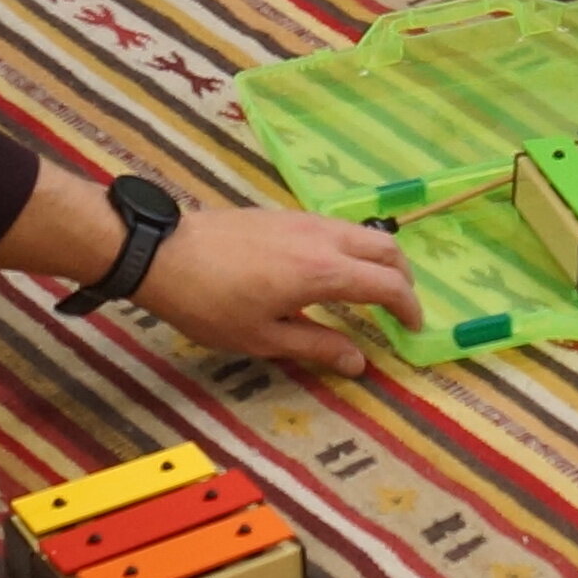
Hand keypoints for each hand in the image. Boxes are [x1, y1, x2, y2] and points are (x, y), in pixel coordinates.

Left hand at [131, 206, 416, 374]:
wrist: (164, 254)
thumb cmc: (211, 304)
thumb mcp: (264, 338)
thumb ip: (317, 347)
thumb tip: (359, 363)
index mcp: (324, 272)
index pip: (387, 285)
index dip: (409, 308)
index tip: (413, 329)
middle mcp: (324, 238)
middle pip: (385, 249)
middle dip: (403, 278)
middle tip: (400, 309)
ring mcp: (304, 220)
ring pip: (362, 232)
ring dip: (379, 259)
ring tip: (371, 290)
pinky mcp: (286, 214)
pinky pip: (338, 226)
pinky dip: (354, 247)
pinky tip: (334, 269)